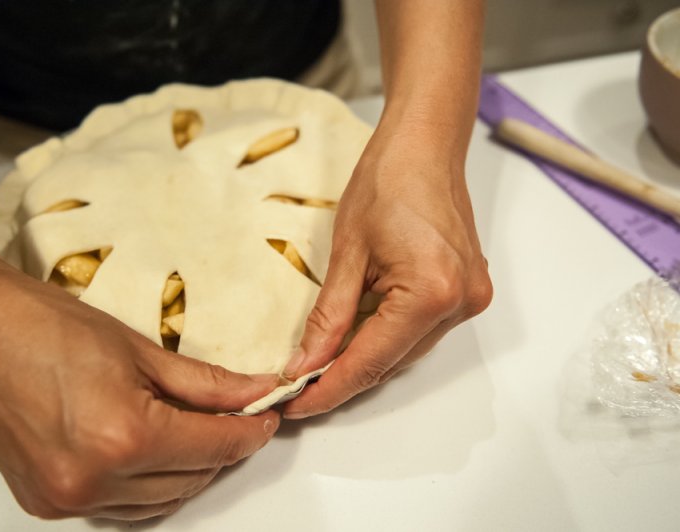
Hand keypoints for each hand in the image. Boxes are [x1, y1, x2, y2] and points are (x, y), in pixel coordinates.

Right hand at [0, 264, 279, 520]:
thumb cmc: (45, 327)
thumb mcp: (140, 349)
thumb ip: (207, 384)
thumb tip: (254, 395)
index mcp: (123, 436)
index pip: (214, 446)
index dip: (249, 431)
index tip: (264, 418)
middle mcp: (93, 478)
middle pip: (191, 480)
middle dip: (221, 449)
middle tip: (233, 418)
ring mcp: (66, 497)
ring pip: (159, 504)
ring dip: (186, 473)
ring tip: (192, 433)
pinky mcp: (46, 503)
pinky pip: (119, 510)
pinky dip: (146, 489)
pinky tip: (151, 457)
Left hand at [282, 125, 491, 417]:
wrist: (425, 143)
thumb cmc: (385, 181)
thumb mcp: (347, 253)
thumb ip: (329, 317)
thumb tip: (305, 364)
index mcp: (431, 293)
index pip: (371, 362)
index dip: (328, 388)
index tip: (294, 405)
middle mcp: (460, 305)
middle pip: (391, 361)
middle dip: (342, 375)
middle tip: (297, 383)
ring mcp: (470, 299)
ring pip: (405, 349)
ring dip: (364, 355)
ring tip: (319, 357)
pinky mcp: (468, 290)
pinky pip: (419, 329)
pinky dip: (385, 334)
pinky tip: (356, 329)